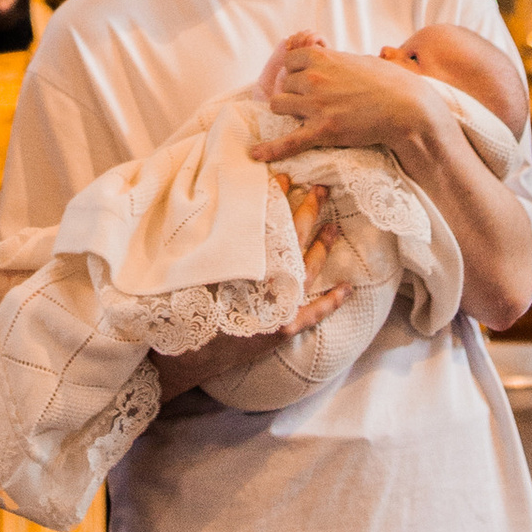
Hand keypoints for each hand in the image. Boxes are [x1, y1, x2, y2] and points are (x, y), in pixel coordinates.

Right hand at [158, 182, 347, 398]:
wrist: (185, 354)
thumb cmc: (184, 306)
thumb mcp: (194, 266)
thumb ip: (210, 241)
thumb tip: (218, 211)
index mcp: (247, 262)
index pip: (270, 221)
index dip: (279, 197)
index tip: (285, 177)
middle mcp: (266, 281)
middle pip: (294, 238)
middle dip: (309, 210)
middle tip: (321, 188)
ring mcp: (279, 306)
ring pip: (309, 269)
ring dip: (324, 245)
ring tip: (336, 225)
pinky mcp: (283, 329)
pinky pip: (314, 314)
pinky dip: (331, 301)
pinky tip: (347, 288)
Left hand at [259, 32, 418, 165]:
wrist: (407, 108)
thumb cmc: (388, 82)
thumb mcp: (357, 59)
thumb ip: (334, 58)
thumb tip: (322, 52)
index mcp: (321, 56)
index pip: (289, 61)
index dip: (297, 72)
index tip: (308, 80)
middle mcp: (313, 78)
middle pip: (283, 85)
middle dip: (295, 93)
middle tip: (315, 102)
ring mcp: (316, 104)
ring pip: (279, 106)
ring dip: (288, 111)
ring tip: (305, 117)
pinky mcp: (323, 130)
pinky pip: (289, 141)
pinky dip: (271, 149)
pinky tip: (256, 154)